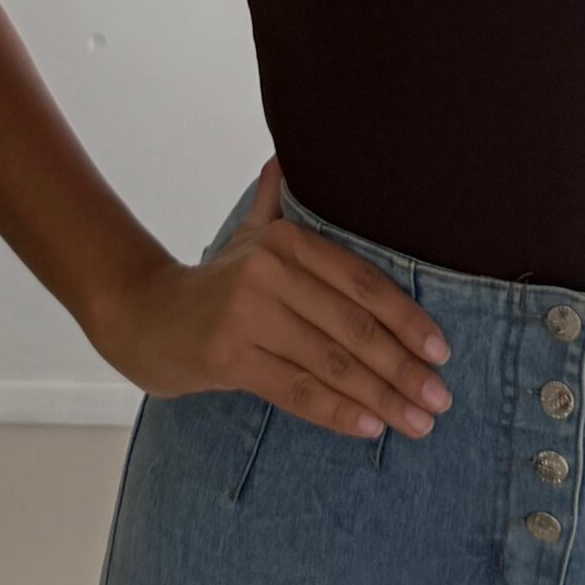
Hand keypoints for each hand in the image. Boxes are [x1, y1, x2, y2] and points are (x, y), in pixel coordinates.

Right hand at [92, 153, 453, 440]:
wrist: (143, 315)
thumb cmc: (215, 283)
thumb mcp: (248, 235)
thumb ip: (275, 200)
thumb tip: (285, 156)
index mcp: (287, 240)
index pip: (362, 281)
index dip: (407, 318)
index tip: (442, 351)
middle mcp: (269, 271)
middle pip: (353, 326)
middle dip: (404, 367)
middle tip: (440, 399)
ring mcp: (247, 315)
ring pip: (331, 363)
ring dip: (382, 397)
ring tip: (418, 423)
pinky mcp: (227, 356)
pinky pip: (297, 389)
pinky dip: (338, 411)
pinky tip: (371, 428)